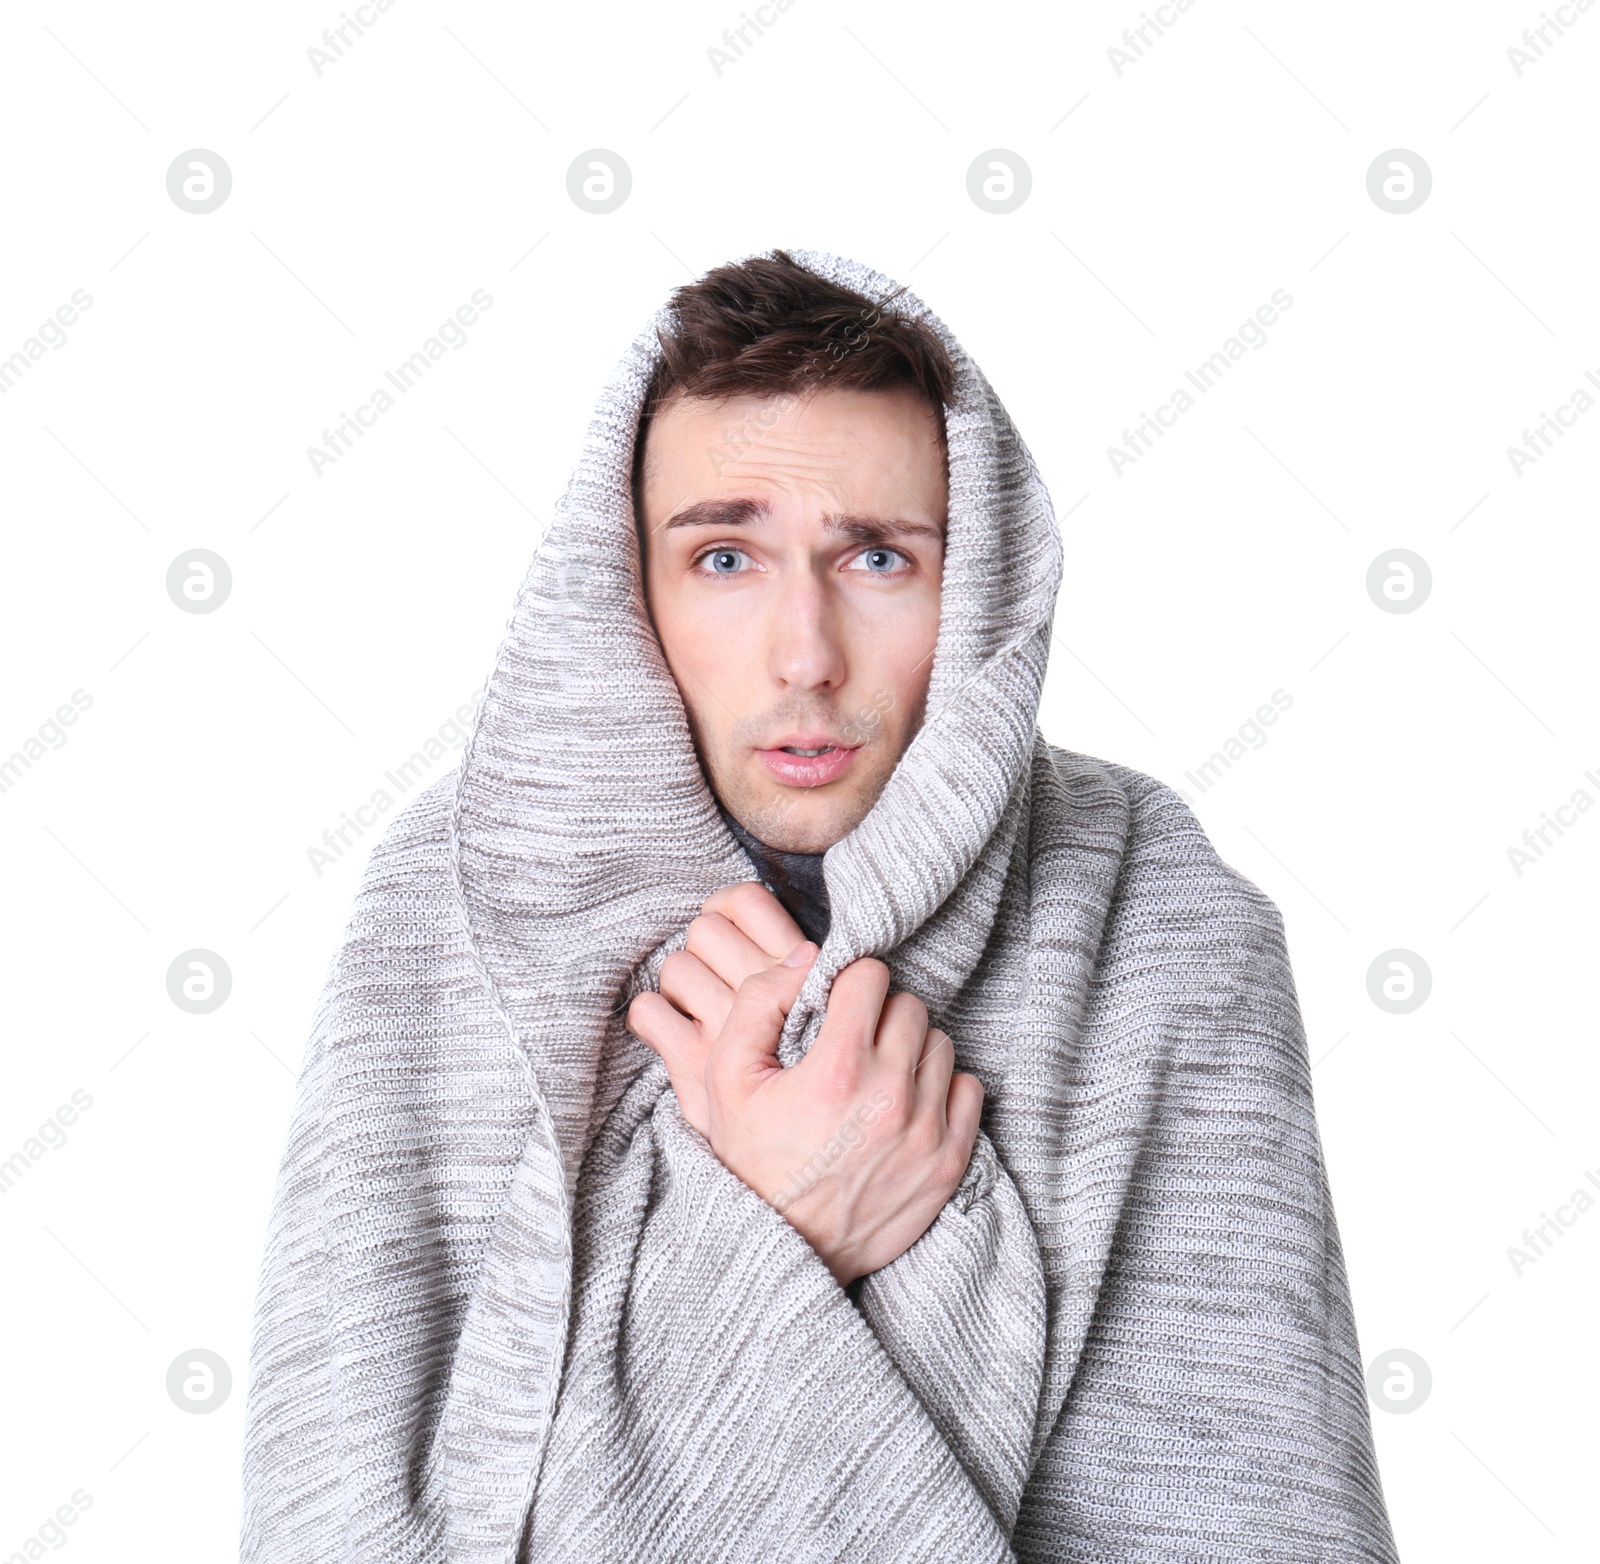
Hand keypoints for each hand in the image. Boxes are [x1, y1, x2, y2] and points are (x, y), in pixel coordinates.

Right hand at [627, 883, 984, 1285]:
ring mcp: (926, 1130)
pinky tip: (905, 1103)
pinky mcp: (950, 1161)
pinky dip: (942, 1088)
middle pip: (909, 1006)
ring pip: (940, 1043)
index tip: (833, 1006)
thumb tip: (808, 957)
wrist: (784, 1249)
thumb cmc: (751, 1159)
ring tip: (876, 1074)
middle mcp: (890, 1095)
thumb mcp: (725, 1077)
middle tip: (851, 1042)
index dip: (847, 983)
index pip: (871, 976)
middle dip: (879, 1014)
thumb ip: (760, 1002)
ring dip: (910, 1048)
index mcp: (837, 1069)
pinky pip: (969, 1088)